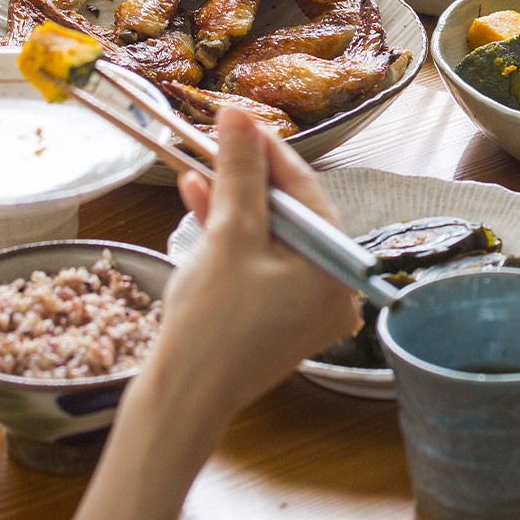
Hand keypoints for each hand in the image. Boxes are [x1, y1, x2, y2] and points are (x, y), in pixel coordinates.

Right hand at [157, 110, 359, 411]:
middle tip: (218, 142)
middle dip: (247, 178)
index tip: (240, 120)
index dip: (269, 151)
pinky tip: (199, 204)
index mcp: (336, 269)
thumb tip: (240, 119)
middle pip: (289, 214)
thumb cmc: (211, 324)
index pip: (306, 192)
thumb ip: (240, 175)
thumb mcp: (229, 237)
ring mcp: (306, 307)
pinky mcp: (278, 319)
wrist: (184, 400)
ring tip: (198, 168)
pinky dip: (233, 238)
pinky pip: (260, 264)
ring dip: (233, 203)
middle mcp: (332, 288)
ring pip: (269, 237)